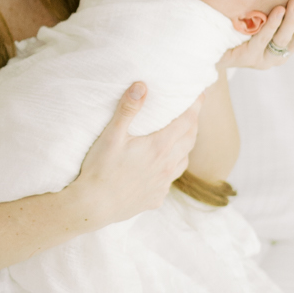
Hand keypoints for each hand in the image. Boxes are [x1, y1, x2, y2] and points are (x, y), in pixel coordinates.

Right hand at [67, 82, 201, 229]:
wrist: (93, 206)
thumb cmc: (99, 169)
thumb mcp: (111, 135)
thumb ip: (127, 110)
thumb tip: (141, 85)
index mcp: (159, 147)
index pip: (187, 121)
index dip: (195, 106)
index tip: (200, 94)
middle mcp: (167, 166)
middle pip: (190, 139)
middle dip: (193, 123)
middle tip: (190, 112)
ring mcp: (163, 184)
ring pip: (183, 161)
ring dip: (185, 147)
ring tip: (179, 138)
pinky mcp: (156, 198)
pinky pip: (170, 180)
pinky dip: (171, 168)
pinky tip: (161, 167)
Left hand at [223, 0, 293, 71]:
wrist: (209, 47)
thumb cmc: (237, 27)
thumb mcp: (261, 13)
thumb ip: (278, 1)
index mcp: (288, 43)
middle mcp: (281, 54)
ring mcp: (265, 57)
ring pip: (286, 39)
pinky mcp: (249, 57)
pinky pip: (264, 39)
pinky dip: (273, 24)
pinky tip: (278, 9)